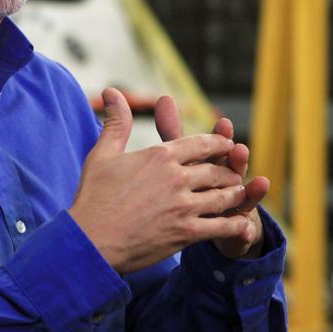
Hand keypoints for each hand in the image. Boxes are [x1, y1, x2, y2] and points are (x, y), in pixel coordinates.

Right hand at [69, 88, 251, 273]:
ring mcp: (184, 206)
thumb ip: (116, 122)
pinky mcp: (186, 233)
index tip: (226, 144)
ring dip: (235, 195)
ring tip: (240, 195)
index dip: (218, 143)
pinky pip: (222, 227)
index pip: (201, 143)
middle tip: (235, 173)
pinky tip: (241, 225)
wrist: (90, 241)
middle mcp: (177, 178)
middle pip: (216, 170)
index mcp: (161, 155)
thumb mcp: (103, 154)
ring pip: (224, 197)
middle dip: (228, 171)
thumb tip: (112, 91)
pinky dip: (235, 226)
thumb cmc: (93, 197)